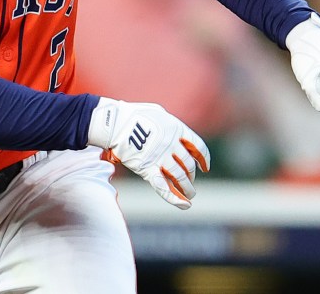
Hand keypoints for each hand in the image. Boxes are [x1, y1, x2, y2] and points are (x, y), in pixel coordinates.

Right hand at [87, 98, 209, 208]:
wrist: (114, 122)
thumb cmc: (134, 115)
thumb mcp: (158, 113)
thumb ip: (170, 124)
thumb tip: (176, 134)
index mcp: (177, 129)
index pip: (198, 147)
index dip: (204, 159)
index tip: (205, 167)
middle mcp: (171, 144)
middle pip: (188, 164)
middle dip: (191, 176)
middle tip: (190, 184)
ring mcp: (160, 157)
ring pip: (179, 177)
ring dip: (187, 188)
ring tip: (190, 195)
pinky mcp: (147, 168)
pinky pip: (163, 187)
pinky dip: (174, 198)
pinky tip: (184, 205)